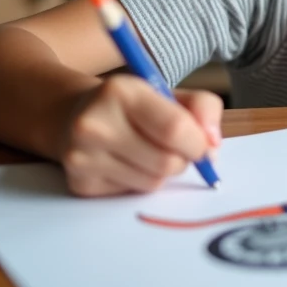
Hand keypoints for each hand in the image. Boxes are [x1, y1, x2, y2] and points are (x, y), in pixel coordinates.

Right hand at [59, 75, 222, 196]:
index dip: (198, 143)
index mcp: (120, 91)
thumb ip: (203, 108)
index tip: (202, 144)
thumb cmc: (134, 105)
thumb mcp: (169, 93)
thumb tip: (212, 145)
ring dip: (163, 173)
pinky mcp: (79, 184)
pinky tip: (128, 163)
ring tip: (150, 152)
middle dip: (183, 160)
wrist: (75, 115)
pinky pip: (132, 194)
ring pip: (152, 183)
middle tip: (177, 149)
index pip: (174, 129)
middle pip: (166, 162)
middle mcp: (94, 124)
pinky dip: (140, 182)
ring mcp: (82, 157)